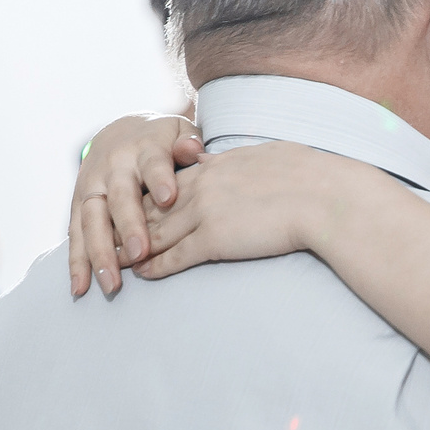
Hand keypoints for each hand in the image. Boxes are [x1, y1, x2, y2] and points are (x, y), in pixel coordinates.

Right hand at [69, 115, 202, 297]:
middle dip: (127, 226)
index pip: (153, 164)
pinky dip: (77, 262)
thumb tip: (191, 149)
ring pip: (92, 220)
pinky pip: (75, 234)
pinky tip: (81, 287)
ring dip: (99, 253)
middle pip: (118, 198)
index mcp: (143, 150)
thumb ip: (187, 142)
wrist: (119, 133)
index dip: (159, 179)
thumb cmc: (161, 141)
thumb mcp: (178, 132)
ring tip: (111, 283)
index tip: (167, 197)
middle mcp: (113, 168)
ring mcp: (92, 187)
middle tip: (139, 254)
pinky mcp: (78, 204)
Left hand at [132, 142, 341, 280]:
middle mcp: (201, 188)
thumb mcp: (270, 156)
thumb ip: (248, 161)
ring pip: (156, 233)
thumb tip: (247, 160)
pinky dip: (155, 266)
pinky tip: (142, 273)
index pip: (171, 183)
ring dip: (131, 248)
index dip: (149, 197)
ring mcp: (204, 214)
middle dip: (127, 222)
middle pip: (153, 207)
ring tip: (113, 259)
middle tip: (107, 234)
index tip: (134, 206)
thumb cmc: (309, 175)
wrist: (322, 196)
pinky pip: (176, 256)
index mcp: (215, 168)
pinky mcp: (214, 240)